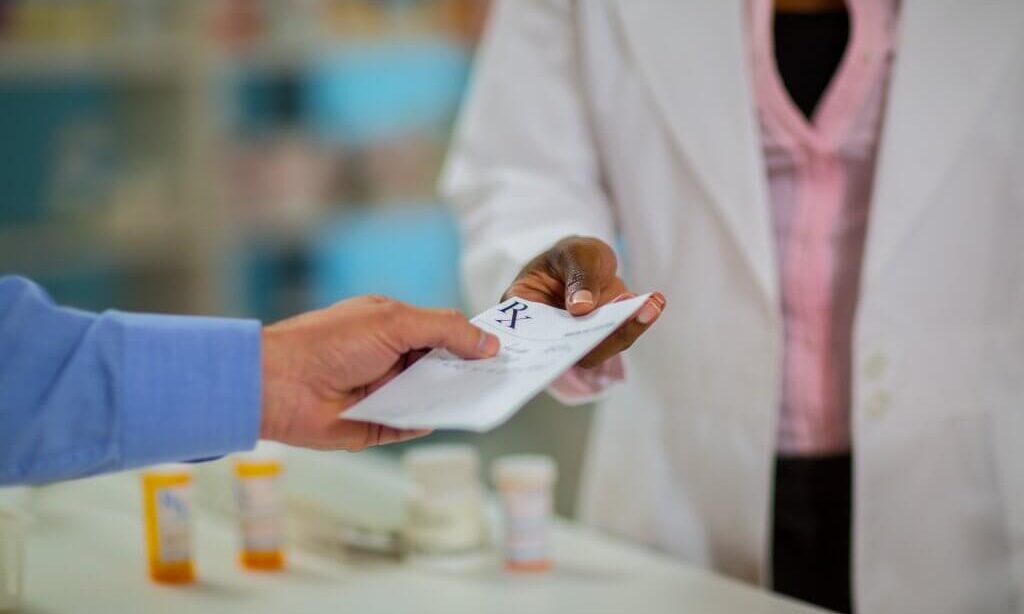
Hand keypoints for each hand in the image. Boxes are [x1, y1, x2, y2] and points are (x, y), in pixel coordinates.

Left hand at [259, 295, 499, 450]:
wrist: (279, 385)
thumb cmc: (328, 342)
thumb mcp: (394, 322)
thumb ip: (444, 329)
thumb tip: (486, 341)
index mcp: (392, 326)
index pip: (441, 332)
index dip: (469, 340)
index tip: (503, 349)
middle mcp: (389, 359)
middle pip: (440, 367)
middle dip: (467, 371)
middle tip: (504, 376)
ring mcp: (383, 392)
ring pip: (429, 398)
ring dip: (451, 397)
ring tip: (485, 397)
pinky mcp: (375, 425)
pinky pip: (410, 425)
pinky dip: (426, 421)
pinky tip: (446, 416)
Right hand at [503, 236, 664, 367]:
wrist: (589, 261)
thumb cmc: (572, 254)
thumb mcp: (574, 254)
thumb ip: (578, 277)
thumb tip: (580, 309)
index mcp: (520, 308)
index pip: (525, 333)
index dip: (543, 339)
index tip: (571, 327)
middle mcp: (543, 332)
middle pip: (564, 347)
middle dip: (599, 334)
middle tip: (628, 312)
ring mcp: (571, 340)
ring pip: (595, 348)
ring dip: (625, 329)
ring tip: (650, 304)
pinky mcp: (596, 341)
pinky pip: (615, 338)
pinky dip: (635, 322)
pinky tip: (654, 303)